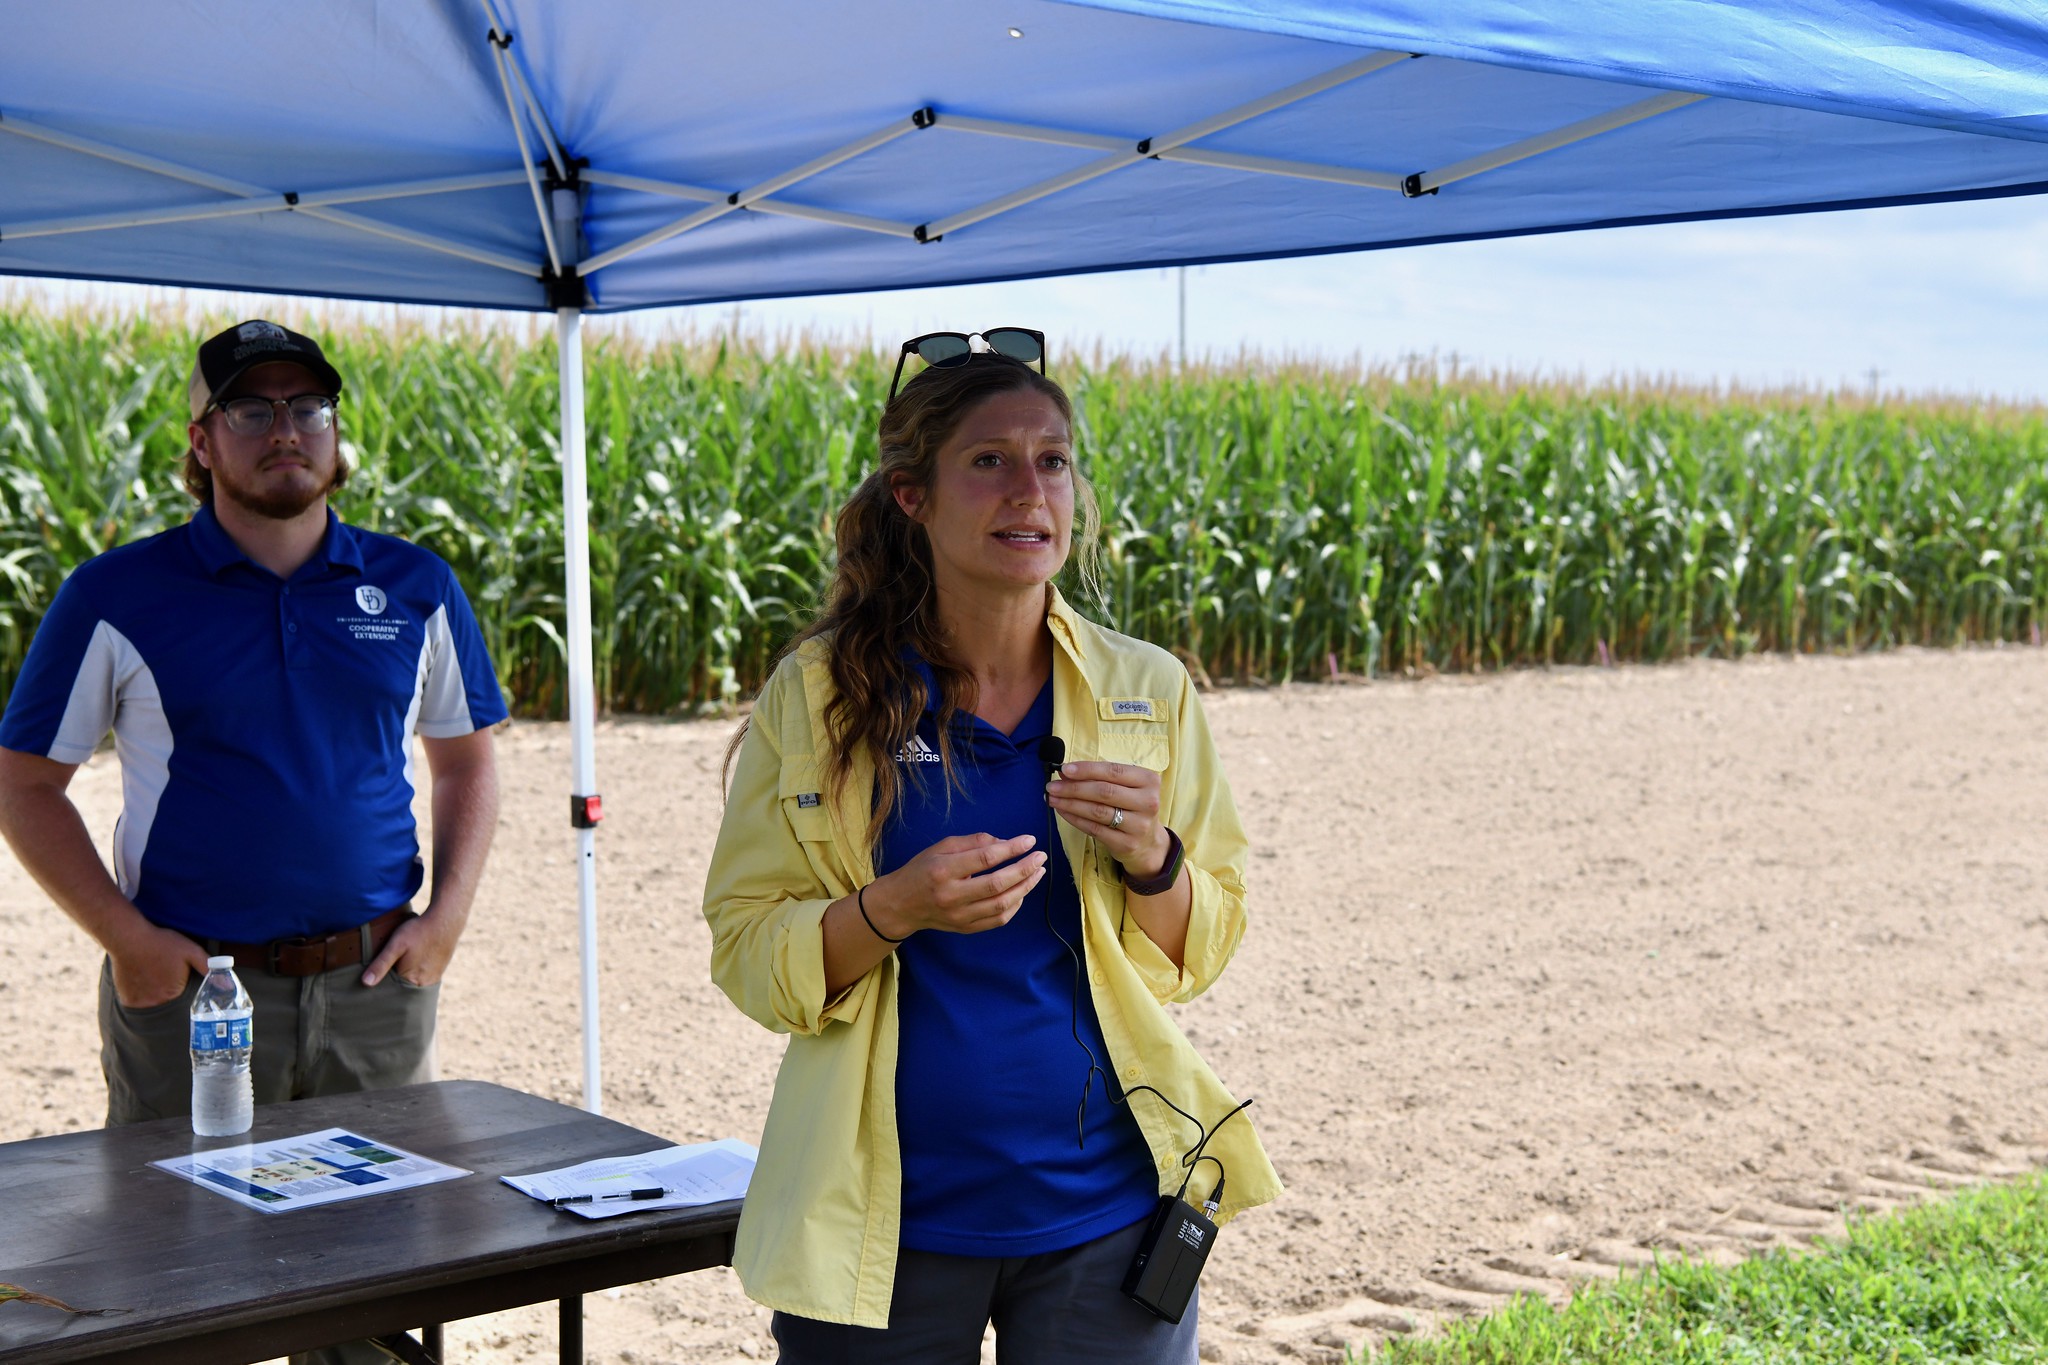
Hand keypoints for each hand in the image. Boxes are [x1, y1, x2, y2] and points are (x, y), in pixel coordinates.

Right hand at [107, 922, 208, 1008]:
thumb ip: (208, 967)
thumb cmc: (161, 943)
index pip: (184, 1001)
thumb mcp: (190, 951)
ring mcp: (139, 1003)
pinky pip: (138, 1004)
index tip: (177, 977)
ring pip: (152, 1005)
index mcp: (174, 994)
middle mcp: (156, 1003)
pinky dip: (141, 995)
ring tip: (152, 976)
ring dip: (154, 995)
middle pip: (168, 1004)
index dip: (183, 988)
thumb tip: (227, 984)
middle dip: (168, 993)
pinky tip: (141, 980)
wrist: (129, 938)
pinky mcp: (126, 1000)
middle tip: (163, 974)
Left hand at [362, 910, 457, 986]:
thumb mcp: (396, 945)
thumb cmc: (419, 931)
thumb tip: (365, 983)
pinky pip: (423, 977)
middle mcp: (425, 983)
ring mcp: (434, 977)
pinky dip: (416, 973)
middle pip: (403, 989)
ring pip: (413, 983)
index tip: (374, 979)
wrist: (446, 920)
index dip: (382, 985)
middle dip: (394, 984)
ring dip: (406, 978)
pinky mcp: (439, 970)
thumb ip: (381, 964)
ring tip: (401, 965)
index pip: (391, 991)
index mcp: (412, 980)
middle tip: (388, 970)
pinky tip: (414, 961)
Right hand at [866, 833, 1046, 937]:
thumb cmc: (923, 870)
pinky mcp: (965, 928)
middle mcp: (951, 895)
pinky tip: (1022, 891)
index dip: (1011, 849)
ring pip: (1001, 904)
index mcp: (942, 870)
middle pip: (997, 884)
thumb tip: (1005, 843)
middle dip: (1024, 869)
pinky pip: (998, 919)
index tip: (1029, 840)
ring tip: (1038, 872)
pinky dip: (1015, 905)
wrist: (901, 904)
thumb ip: (973, 842)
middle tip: (1041, 857)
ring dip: (1025, 887)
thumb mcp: (942, 847)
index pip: (984, 859)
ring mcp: (958, 916)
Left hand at [1047, 761, 1170, 878]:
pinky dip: (1075, 819)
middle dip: (1073, 788)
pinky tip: (1063, 812)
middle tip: (1052, 786)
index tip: (1064, 769)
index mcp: (1148, 781)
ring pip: (1097, 811)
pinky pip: (1094, 829)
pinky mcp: (1126, 843)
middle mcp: (1148, 802)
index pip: (1113, 771)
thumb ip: (1099, 778)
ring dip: (1070, 803)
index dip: (1087, 769)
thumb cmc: (1131, 807)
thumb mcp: (1124, 788)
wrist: (1147, 842)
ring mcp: (1139, 825)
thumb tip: (1065, 772)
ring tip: (1052, 798)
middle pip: (1104, 791)